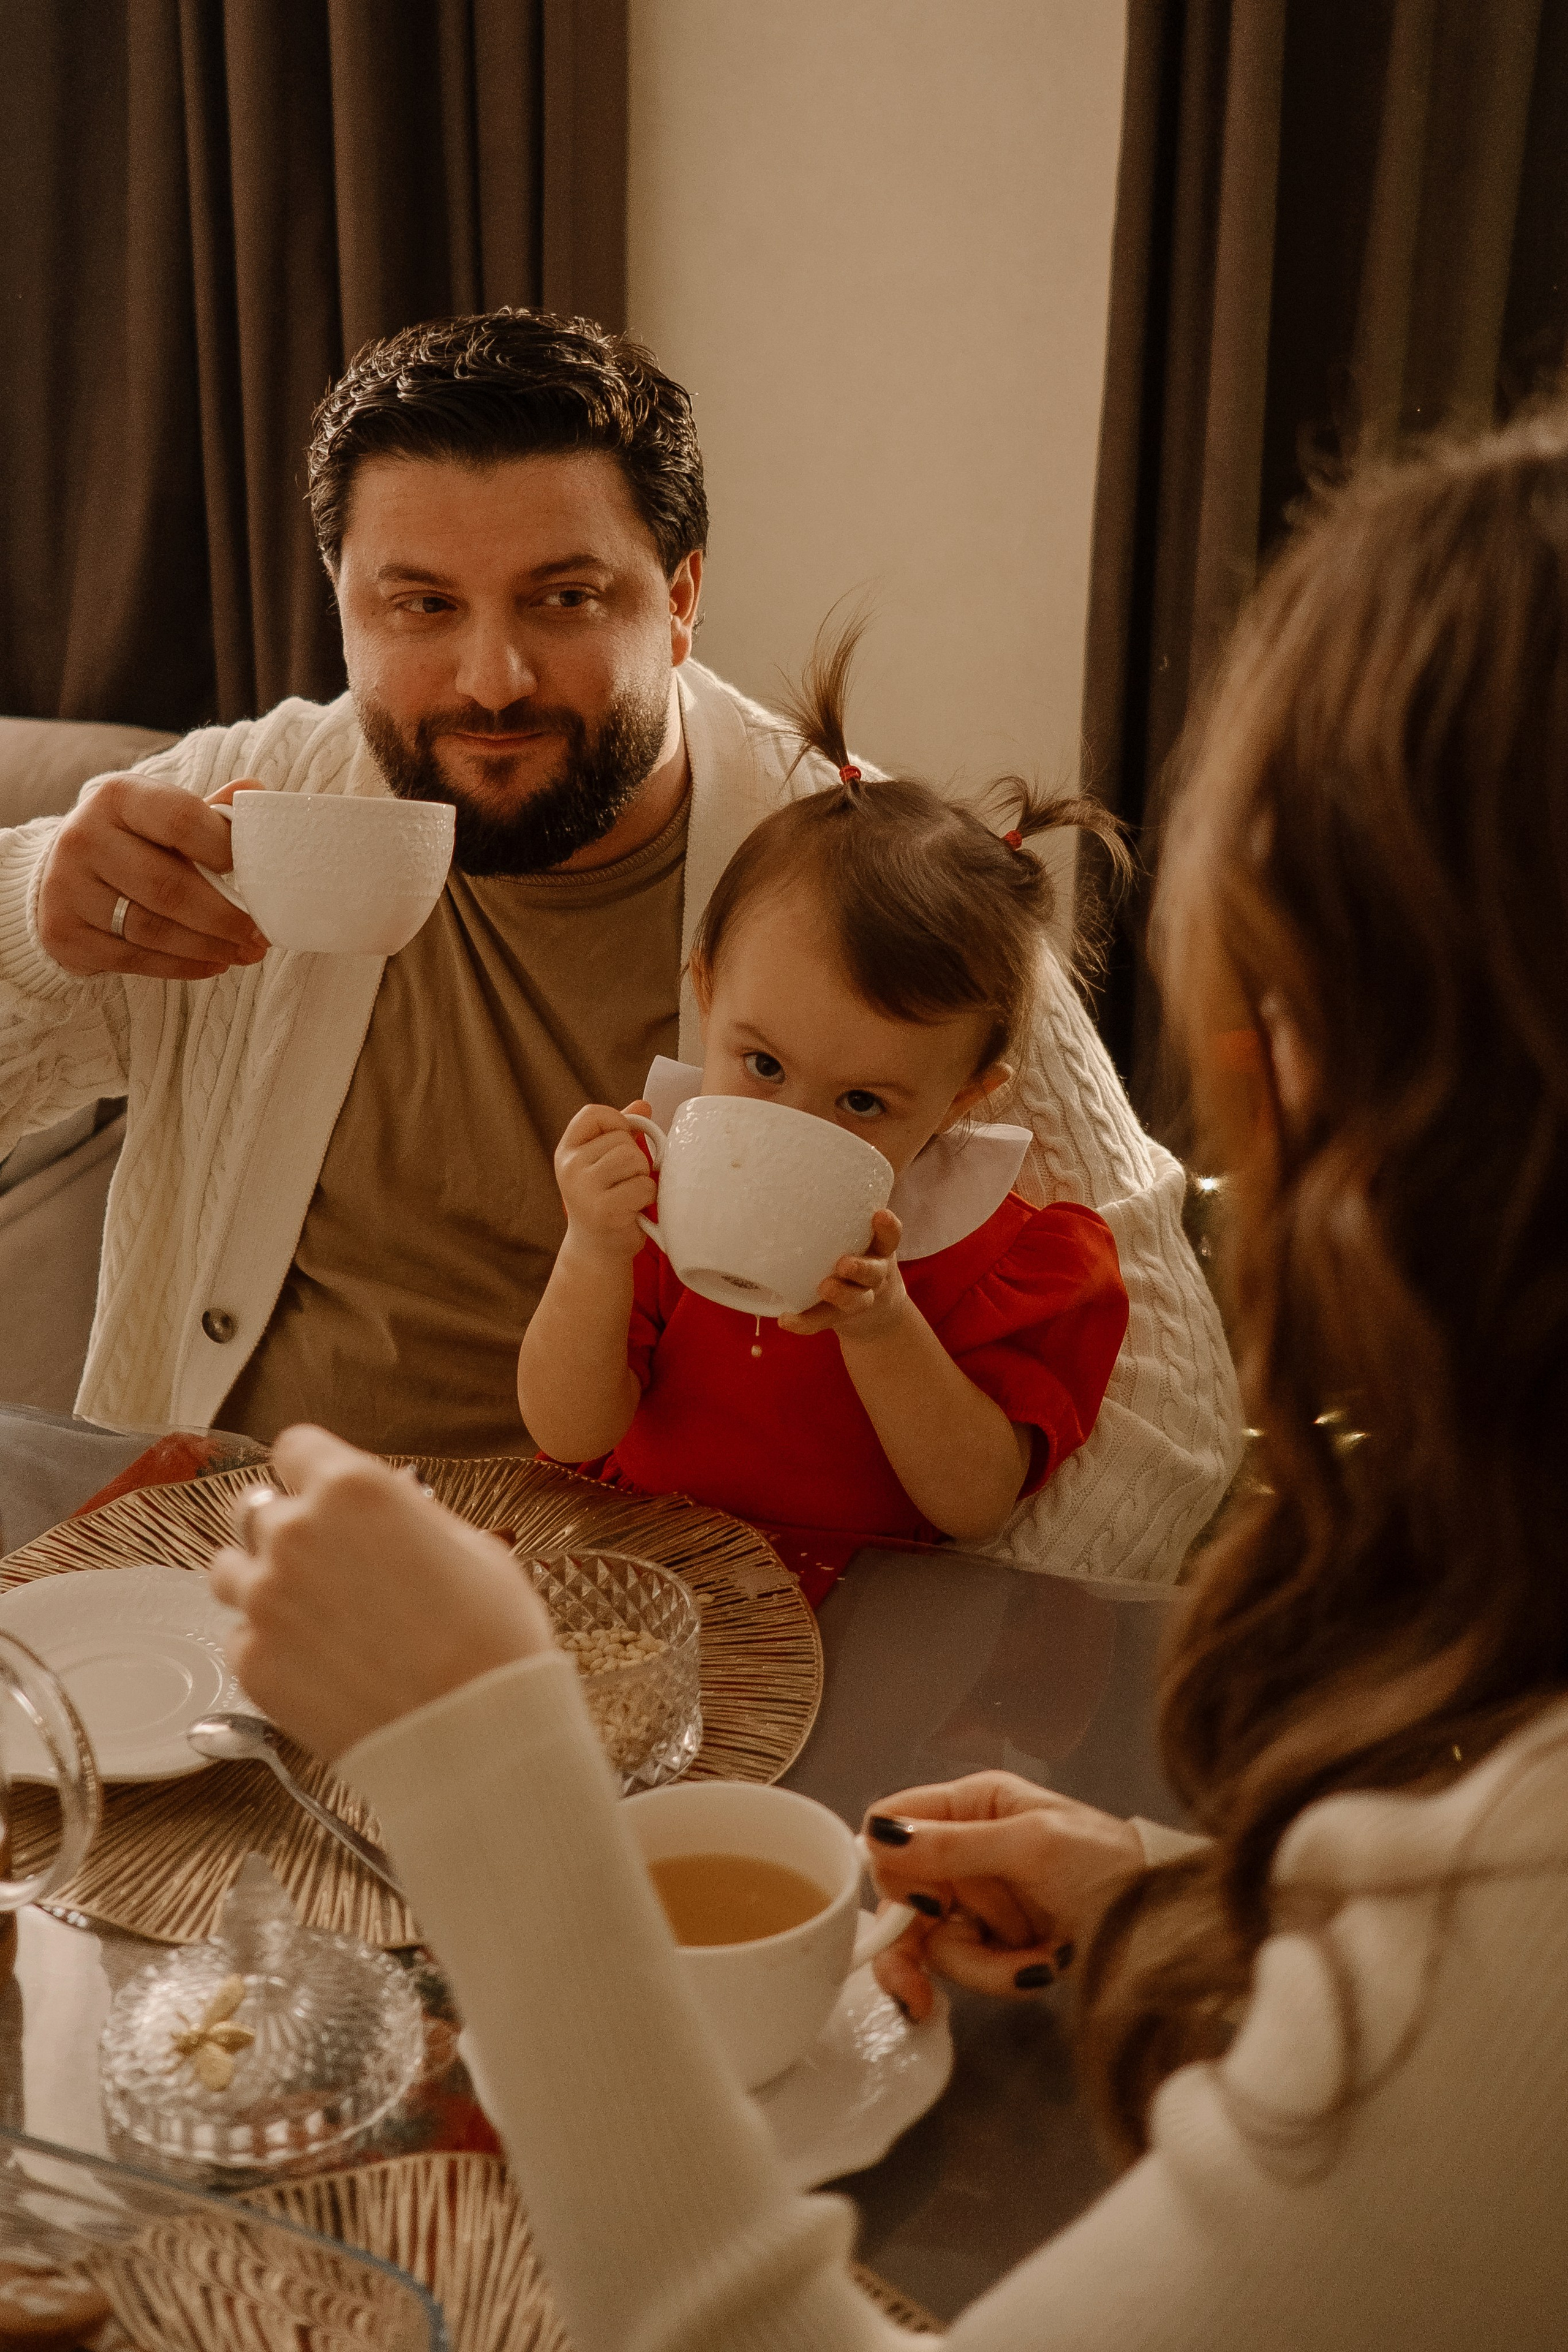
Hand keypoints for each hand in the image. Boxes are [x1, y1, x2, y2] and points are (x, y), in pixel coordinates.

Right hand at [36, 776, 270, 978]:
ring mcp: (67, 887)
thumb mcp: (164, 815)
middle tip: (260, 935)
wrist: (64, 873)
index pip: (183, 820)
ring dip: (209, 947)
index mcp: (118, 796)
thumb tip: (260, 793)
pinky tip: (213, 964)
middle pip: (168, 886)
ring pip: (153, 930)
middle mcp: (84, 837)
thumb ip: (209, 812)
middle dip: (224, 917)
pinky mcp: (65, 933)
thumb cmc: (133, 841)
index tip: (258, 876)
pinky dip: (182, 966)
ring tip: (245, 953)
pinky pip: (134, 959)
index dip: (226, 850)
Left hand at [209, 1426, 554, 1759]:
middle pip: (255, 1508)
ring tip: (311, 1614)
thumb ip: (410, 1517)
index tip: (322, 1491)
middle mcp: (295, 1533)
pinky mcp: (251, 1661)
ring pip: (230, 1571)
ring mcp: (265, 1599)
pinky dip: (270, 1646)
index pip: (295, 1447)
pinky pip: (241, 1638)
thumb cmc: (490, 1638)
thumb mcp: (472, 1547)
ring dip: (263, 1582)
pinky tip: (318, 1665)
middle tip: (324, 1562)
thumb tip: (391, 1514)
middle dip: (286, 1528)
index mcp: (353, 1488)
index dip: (312, 1471)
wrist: (474, 1733)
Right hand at [554, 1099, 656, 1261]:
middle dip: (635, 1158)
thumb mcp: (603, 1162)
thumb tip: (643, 1105)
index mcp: (567, 1151)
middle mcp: (570, 1168)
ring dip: (643, 1177)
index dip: (617, 1122)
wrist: (596, 1250)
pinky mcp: (606, 1211)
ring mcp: (585, 1190)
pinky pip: (644, 1186)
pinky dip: (647, 1197)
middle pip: (621, 1139)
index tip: (621, 1142)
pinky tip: (634, 1209)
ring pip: (635, 1160)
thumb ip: (620, 1132)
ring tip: (630, 1193)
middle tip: (625, 1181)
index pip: (593, 1114)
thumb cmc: (605, 1200)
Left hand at [778, 1208, 905, 1340]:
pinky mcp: (838, 1318)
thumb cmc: (858, 1256)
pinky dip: (805, 1322)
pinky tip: (786, 1320)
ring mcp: (858, 1299)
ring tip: (824, 1287)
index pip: (890, 1236)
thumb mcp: (860, 1235)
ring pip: (855, 1300)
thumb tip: (805, 1151)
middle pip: (874, 1272)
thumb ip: (840, 1209)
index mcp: (879, 1250)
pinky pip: (822, 1322)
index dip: (888, 1227)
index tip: (879, 1214)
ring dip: (841, 1294)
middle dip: (861, 1268)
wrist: (877, 1314)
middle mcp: (874, 1275)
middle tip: (844, 1263)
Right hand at [859, 1772, 1144, 2019]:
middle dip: (917, 1945)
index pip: (893, 1822)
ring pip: (933, 1941)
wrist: (1164, 1925)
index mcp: (972, 1804)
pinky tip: (1043, 1967)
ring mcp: (979, 1899)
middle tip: (919, 1990)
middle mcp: (965, 1849)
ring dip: (980, 1965)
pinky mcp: (996, 1942)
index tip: (923, 1902)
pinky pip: (970, 1969)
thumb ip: (954, 1844)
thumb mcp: (1032, 1845)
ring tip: (1035, 1961)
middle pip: (899, 1896)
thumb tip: (879, 1834)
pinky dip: (1001, 1976)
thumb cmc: (1107, 1865)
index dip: (892, 1864)